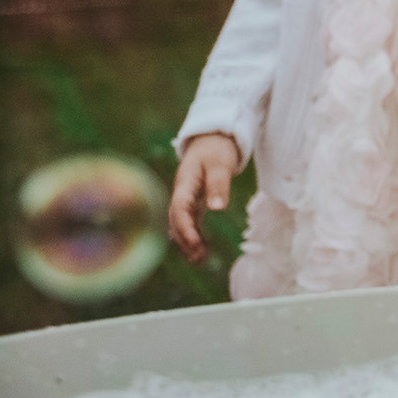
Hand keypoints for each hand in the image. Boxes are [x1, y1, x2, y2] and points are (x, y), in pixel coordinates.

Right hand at [167, 132, 240, 262]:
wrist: (213, 137)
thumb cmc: (217, 148)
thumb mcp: (220, 164)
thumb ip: (218, 184)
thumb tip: (217, 209)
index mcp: (184, 184)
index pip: (179, 210)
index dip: (185, 228)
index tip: (195, 244)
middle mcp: (181, 193)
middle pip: (177, 220)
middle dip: (184, 240)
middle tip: (197, 259)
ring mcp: (186, 197)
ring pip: (182, 223)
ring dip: (188, 241)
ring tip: (198, 260)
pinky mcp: (195, 200)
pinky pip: (190, 220)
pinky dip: (194, 234)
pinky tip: (200, 249)